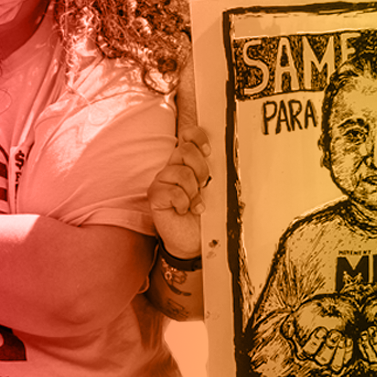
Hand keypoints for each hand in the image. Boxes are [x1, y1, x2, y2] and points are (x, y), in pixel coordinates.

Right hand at [148, 125, 209, 258]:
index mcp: (187, 161)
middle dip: (201, 169)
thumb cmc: (203, 214)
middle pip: (185, 150)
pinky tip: (184, 209)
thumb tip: (222, 156)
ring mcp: (162, 180)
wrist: (193, 241)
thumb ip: (213, 170)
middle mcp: (172, 167)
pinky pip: (173, 191)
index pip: (188, 135)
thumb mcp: (214, 189)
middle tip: (204, 185)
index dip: (198, 137)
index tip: (209, 152)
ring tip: (194, 202)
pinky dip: (184, 203)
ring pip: (182, 172)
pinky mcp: (155, 195)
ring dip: (193, 191)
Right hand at [281, 294, 357, 374]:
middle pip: (321, 360)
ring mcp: (330, 359)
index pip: (305, 353)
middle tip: (334, 333)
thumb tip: (290, 333)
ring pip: (334, 366)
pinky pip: (345, 362)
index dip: (314, 343)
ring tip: (340, 336)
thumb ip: (290, 323)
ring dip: (338, 352)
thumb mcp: (299, 313)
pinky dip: (347, 352)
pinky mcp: (342, 358)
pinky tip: (348, 339)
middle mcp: (316, 357)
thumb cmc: (314, 311)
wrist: (332, 308)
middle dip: (329, 347)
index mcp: (303, 349)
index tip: (321, 329)